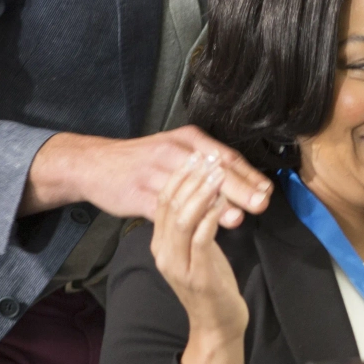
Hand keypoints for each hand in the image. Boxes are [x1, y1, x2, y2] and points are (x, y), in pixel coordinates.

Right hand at [20, 125, 270, 220]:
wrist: (96, 163)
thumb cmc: (143, 159)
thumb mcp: (176, 149)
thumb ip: (206, 162)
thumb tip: (238, 178)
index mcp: (187, 139)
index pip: (225, 157)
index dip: (248, 174)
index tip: (267, 189)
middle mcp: (173, 151)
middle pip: (213, 170)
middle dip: (240, 188)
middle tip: (262, 202)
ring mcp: (155, 172)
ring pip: (192, 189)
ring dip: (217, 203)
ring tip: (240, 216)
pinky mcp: (139, 194)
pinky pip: (167, 206)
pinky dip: (186, 215)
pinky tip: (200, 225)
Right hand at [150, 156, 250, 363]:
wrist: (217, 324)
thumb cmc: (212, 283)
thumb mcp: (198, 248)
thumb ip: (194, 224)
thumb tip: (205, 191)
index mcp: (161, 243)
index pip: (162, 200)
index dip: (179, 175)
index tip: (196, 155)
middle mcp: (163, 252)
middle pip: (169, 204)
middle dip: (189, 178)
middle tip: (207, 158)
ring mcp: (177, 264)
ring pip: (182, 218)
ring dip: (201, 193)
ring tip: (216, 175)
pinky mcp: (196, 275)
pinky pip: (200, 239)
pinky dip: (211, 217)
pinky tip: (223, 203)